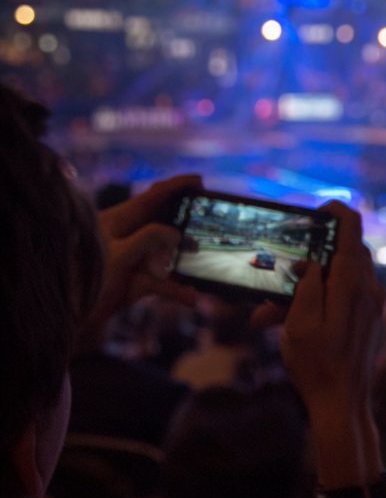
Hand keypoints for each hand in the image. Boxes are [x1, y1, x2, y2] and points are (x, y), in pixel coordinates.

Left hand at [85, 175, 200, 330]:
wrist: (66, 316)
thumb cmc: (83, 277)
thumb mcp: (117, 254)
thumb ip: (148, 239)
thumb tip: (176, 234)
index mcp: (122, 220)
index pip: (154, 195)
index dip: (177, 186)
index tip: (200, 182)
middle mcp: (131, 236)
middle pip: (166, 224)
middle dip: (186, 228)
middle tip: (206, 228)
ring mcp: (136, 259)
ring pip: (168, 256)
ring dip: (184, 264)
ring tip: (201, 266)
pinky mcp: (138, 281)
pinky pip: (165, 283)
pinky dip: (177, 289)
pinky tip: (190, 297)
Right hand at [272, 202, 385, 424]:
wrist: (344, 405)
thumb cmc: (318, 367)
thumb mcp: (298, 325)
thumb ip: (306, 286)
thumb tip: (310, 262)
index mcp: (352, 284)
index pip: (352, 228)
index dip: (336, 210)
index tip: (317, 210)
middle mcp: (369, 289)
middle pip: (347, 249)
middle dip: (315, 253)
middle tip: (288, 265)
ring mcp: (373, 303)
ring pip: (346, 272)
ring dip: (316, 280)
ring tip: (278, 309)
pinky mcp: (371, 317)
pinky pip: (350, 293)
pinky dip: (326, 296)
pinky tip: (298, 318)